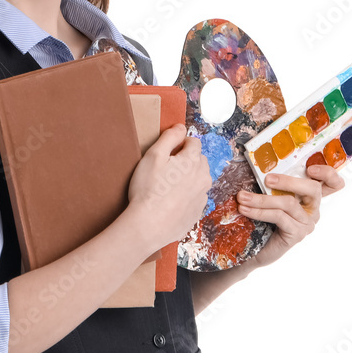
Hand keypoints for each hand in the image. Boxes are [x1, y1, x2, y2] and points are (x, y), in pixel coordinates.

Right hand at [127, 124, 211, 251]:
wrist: (149, 225)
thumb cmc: (148, 189)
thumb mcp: (153, 156)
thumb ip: (169, 137)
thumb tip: (181, 127)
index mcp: (193, 161)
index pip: (194, 142)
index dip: (179, 145)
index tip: (167, 154)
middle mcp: (203, 177)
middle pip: (199, 161)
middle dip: (186, 161)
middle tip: (166, 171)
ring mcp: (202, 196)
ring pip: (199, 180)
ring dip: (188, 179)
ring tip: (168, 188)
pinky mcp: (198, 213)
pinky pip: (195, 198)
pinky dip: (186, 197)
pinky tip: (170, 202)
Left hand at [235, 164, 344, 269]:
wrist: (254, 249)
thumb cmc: (263, 219)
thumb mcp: (271, 197)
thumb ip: (274, 184)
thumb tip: (260, 166)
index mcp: (310, 197)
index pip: (333, 183)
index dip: (327, 173)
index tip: (310, 168)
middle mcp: (313, 210)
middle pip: (313, 189)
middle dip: (288, 181)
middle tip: (267, 179)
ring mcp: (306, 223)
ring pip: (289, 203)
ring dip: (262, 199)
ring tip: (242, 197)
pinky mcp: (296, 234)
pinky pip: (279, 217)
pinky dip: (259, 211)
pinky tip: (245, 209)